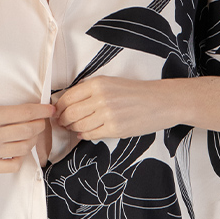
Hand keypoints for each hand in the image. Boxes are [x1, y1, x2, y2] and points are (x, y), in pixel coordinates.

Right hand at [0, 103, 55, 172]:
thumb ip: (4, 113)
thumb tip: (29, 114)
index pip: (25, 113)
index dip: (41, 111)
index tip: (49, 110)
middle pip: (29, 130)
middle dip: (39, 125)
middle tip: (40, 122)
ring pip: (25, 147)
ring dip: (32, 140)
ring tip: (29, 135)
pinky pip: (14, 164)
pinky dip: (21, 157)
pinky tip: (18, 150)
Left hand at [52, 77, 166, 140]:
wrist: (162, 101)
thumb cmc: (137, 92)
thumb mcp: (111, 83)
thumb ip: (90, 91)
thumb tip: (68, 104)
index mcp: (98, 83)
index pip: (68, 97)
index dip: (59, 107)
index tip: (57, 112)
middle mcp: (101, 98)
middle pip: (70, 113)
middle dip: (63, 120)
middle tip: (61, 123)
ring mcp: (108, 114)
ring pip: (79, 125)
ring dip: (73, 129)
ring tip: (73, 128)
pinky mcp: (115, 129)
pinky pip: (91, 135)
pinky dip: (85, 135)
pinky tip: (85, 133)